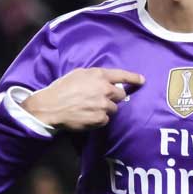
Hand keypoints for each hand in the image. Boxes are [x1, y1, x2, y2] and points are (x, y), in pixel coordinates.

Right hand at [21, 68, 144, 130]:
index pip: (122, 75)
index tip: (142, 81)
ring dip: (105, 109)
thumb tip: (106, 81)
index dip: (134, 78)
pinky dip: (99, 119)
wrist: (51, 106)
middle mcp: (104, 89)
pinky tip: (87, 116)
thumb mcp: (78, 74)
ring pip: (113, 108)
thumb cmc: (62, 88)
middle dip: (113, 97)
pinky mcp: (100, 119)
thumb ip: (95, 76)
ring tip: (90, 108)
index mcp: (99, 75)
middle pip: (120, 95)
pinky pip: (106, 119)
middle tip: (101, 99)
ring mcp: (103, 105)